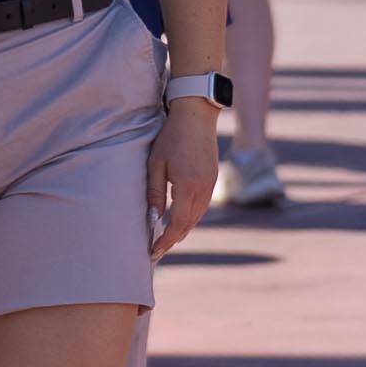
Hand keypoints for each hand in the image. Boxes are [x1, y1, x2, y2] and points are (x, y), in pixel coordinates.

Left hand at [146, 99, 218, 259]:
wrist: (197, 115)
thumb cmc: (172, 137)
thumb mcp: (156, 164)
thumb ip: (155, 193)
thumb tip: (152, 219)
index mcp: (188, 187)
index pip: (177, 224)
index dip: (165, 240)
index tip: (153, 251)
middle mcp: (203, 190)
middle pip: (189, 225)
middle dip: (173, 239)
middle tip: (157, 250)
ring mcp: (210, 185)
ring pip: (197, 217)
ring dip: (183, 230)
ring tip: (167, 239)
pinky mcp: (212, 179)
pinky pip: (202, 206)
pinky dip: (191, 217)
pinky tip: (181, 219)